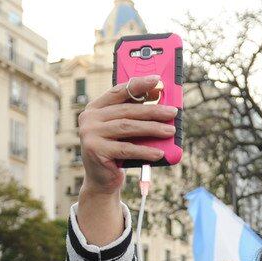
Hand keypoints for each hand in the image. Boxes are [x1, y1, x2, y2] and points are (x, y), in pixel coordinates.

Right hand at [77, 76, 175, 196]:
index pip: (118, 91)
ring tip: (170, 131)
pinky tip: (159, 153)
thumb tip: (162, 104)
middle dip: (152, 110)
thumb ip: (135, 117)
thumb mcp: (124, 132)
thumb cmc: (117, 153)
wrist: (102, 181)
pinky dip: (145, 150)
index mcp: (95, 108)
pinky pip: (126, 149)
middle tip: (172, 112)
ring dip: (152, 128)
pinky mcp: (96, 151)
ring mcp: (90, 134)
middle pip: (126, 110)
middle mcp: (89, 118)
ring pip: (127, 127)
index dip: (138, 84)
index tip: (157, 80)